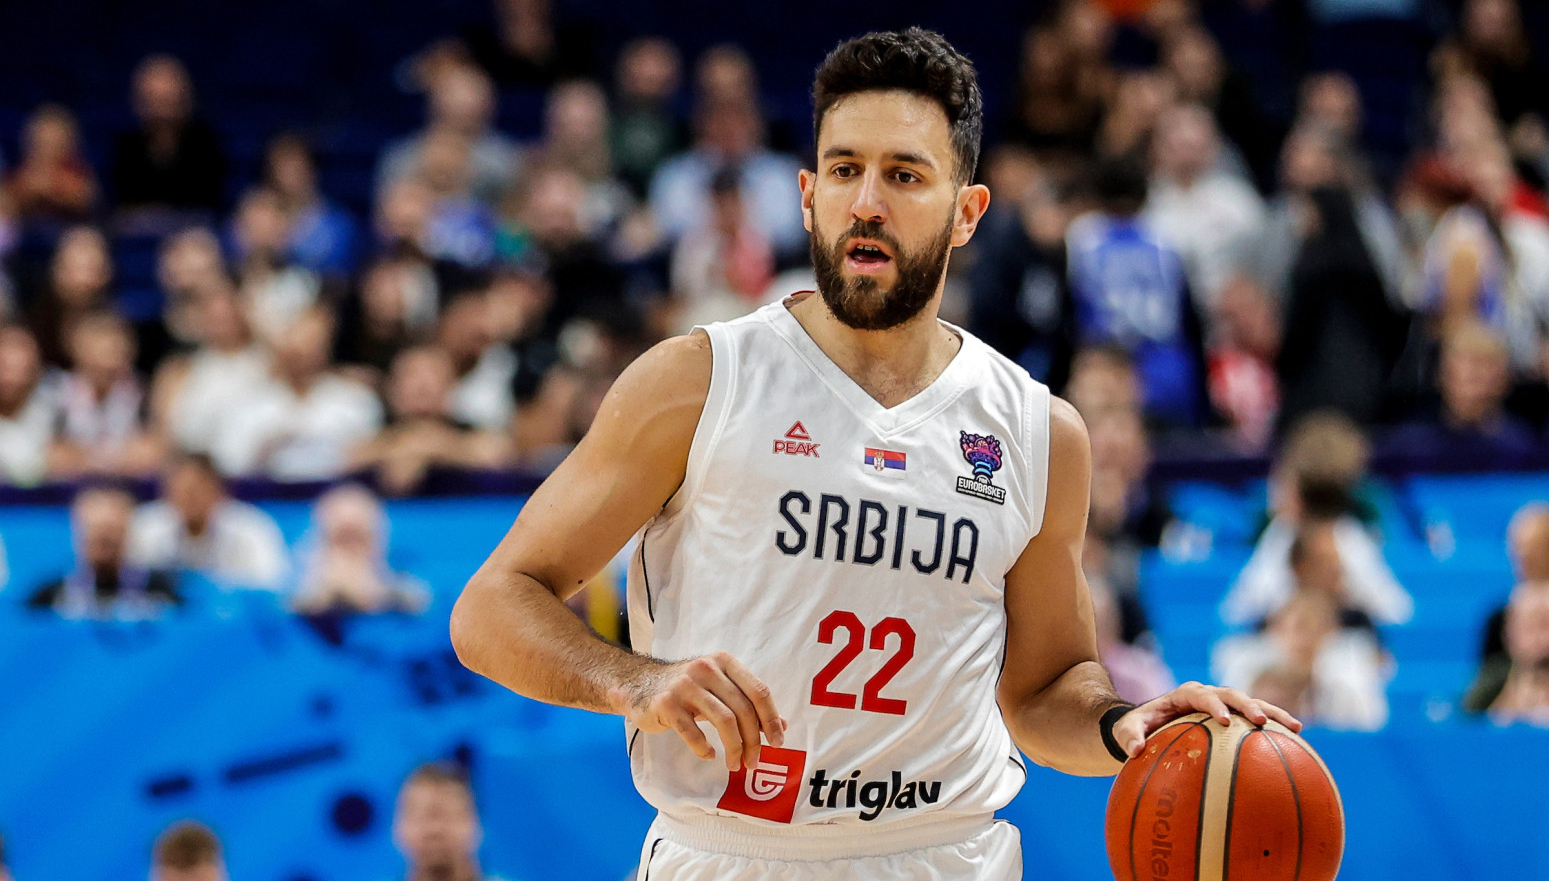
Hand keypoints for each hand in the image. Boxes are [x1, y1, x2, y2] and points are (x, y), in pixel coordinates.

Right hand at [611, 652, 786, 770]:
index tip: (778, 742)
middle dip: (753, 741)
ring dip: (734, 748)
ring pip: (724, 721)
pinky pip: (693, 732)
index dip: (771, 719)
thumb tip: (781, 726)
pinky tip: (708, 755)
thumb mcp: (719, 689)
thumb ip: (748, 704)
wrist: (639, 684)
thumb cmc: (688, 689)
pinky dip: (704, 748)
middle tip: (753, 763)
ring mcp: (685, 685)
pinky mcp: (666, 703)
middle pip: (743, 709)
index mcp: (724, 662)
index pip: (759, 691)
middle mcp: (706, 668)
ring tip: (735, 764)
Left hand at [1111, 681, 1302, 758]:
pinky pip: (1255, 721)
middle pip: (1232, 694)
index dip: (1214, 705)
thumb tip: (1134, 750)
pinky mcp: (1233, 718)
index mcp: (1184, 695)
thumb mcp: (1127, 729)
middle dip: (1248, 705)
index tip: (1224, 721)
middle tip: (1260, 721)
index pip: (1202, 696)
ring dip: (1272, 713)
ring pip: (1251, 704)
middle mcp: (1207, 695)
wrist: (1149, 722)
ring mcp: (1222, 705)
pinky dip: (1274, 728)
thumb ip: (1128, 736)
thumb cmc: (1138, 726)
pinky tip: (1297, 743)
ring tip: (1296, 728)